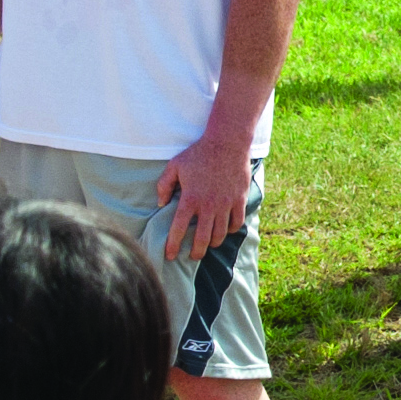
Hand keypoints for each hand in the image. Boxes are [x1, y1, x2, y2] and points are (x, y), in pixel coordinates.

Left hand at [155, 130, 252, 263]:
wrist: (227, 143)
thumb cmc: (199, 153)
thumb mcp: (175, 165)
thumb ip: (164, 185)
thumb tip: (161, 204)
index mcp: (190, 198)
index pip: (179, 229)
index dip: (173, 245)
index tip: (170, 255)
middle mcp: (208, 205)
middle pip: (202, 239)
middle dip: (196, 252)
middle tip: (192, 256)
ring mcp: (225, 204)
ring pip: (220, 234)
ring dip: (213, 243)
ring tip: (208, 245)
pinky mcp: (239, 200)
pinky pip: (236, 223)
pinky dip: (230, 230)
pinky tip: (225, 230)